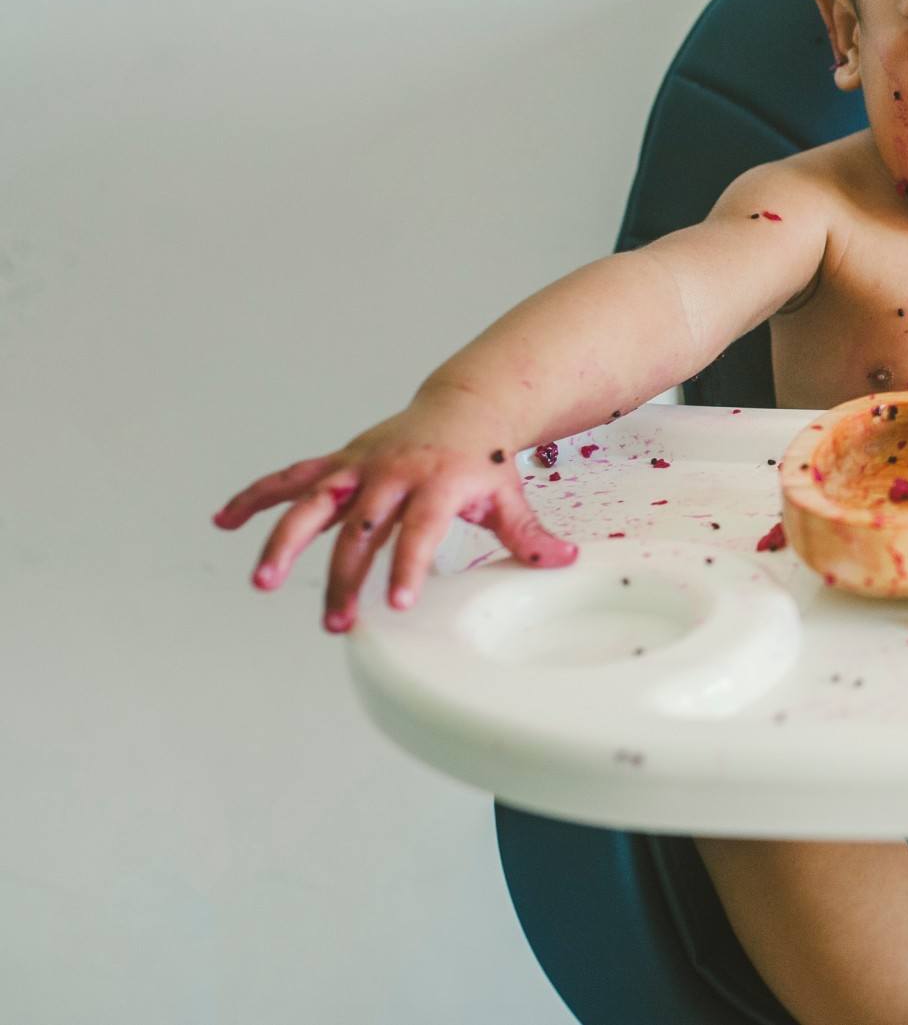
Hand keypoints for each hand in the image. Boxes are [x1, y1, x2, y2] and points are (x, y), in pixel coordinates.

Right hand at [212, 397, 577, 632]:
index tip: (397, 604)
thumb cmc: (485, 458)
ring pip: (313, 504)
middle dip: (347, 578)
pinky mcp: (338, 464)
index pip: (421, 530)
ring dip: (285, 541)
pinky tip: (222, 521)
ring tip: (263, 582)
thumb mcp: (509, 494)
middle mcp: (393, 474)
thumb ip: (528, 534)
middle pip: (362, 531)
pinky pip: (290, 479)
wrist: (466, 405)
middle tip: (338, 623)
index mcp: (439, 482)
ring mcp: (360, 467)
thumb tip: (562, 562)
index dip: (409, 566)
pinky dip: (256, 496)